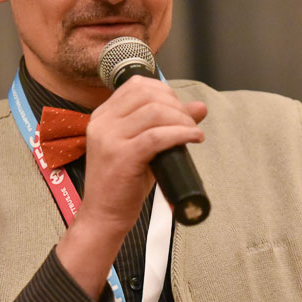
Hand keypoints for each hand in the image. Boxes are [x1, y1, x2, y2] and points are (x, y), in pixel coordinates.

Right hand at [56, 76, 206, 297]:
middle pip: (147, 95)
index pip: (136, 85)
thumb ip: (166, 125)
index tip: (178, 108)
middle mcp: (102, 122)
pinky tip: (193, 139)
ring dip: (181, 119)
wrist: (103, 216)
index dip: (164, 91)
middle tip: (188, 123)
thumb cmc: (122, 183)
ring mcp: (109, 139)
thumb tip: (199, 107)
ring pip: (154, 112)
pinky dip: (180, 134)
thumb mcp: (143, 147)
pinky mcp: (121, 156)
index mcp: (103, 116)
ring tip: (192, 133)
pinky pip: (157, 136)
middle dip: (176, 105)